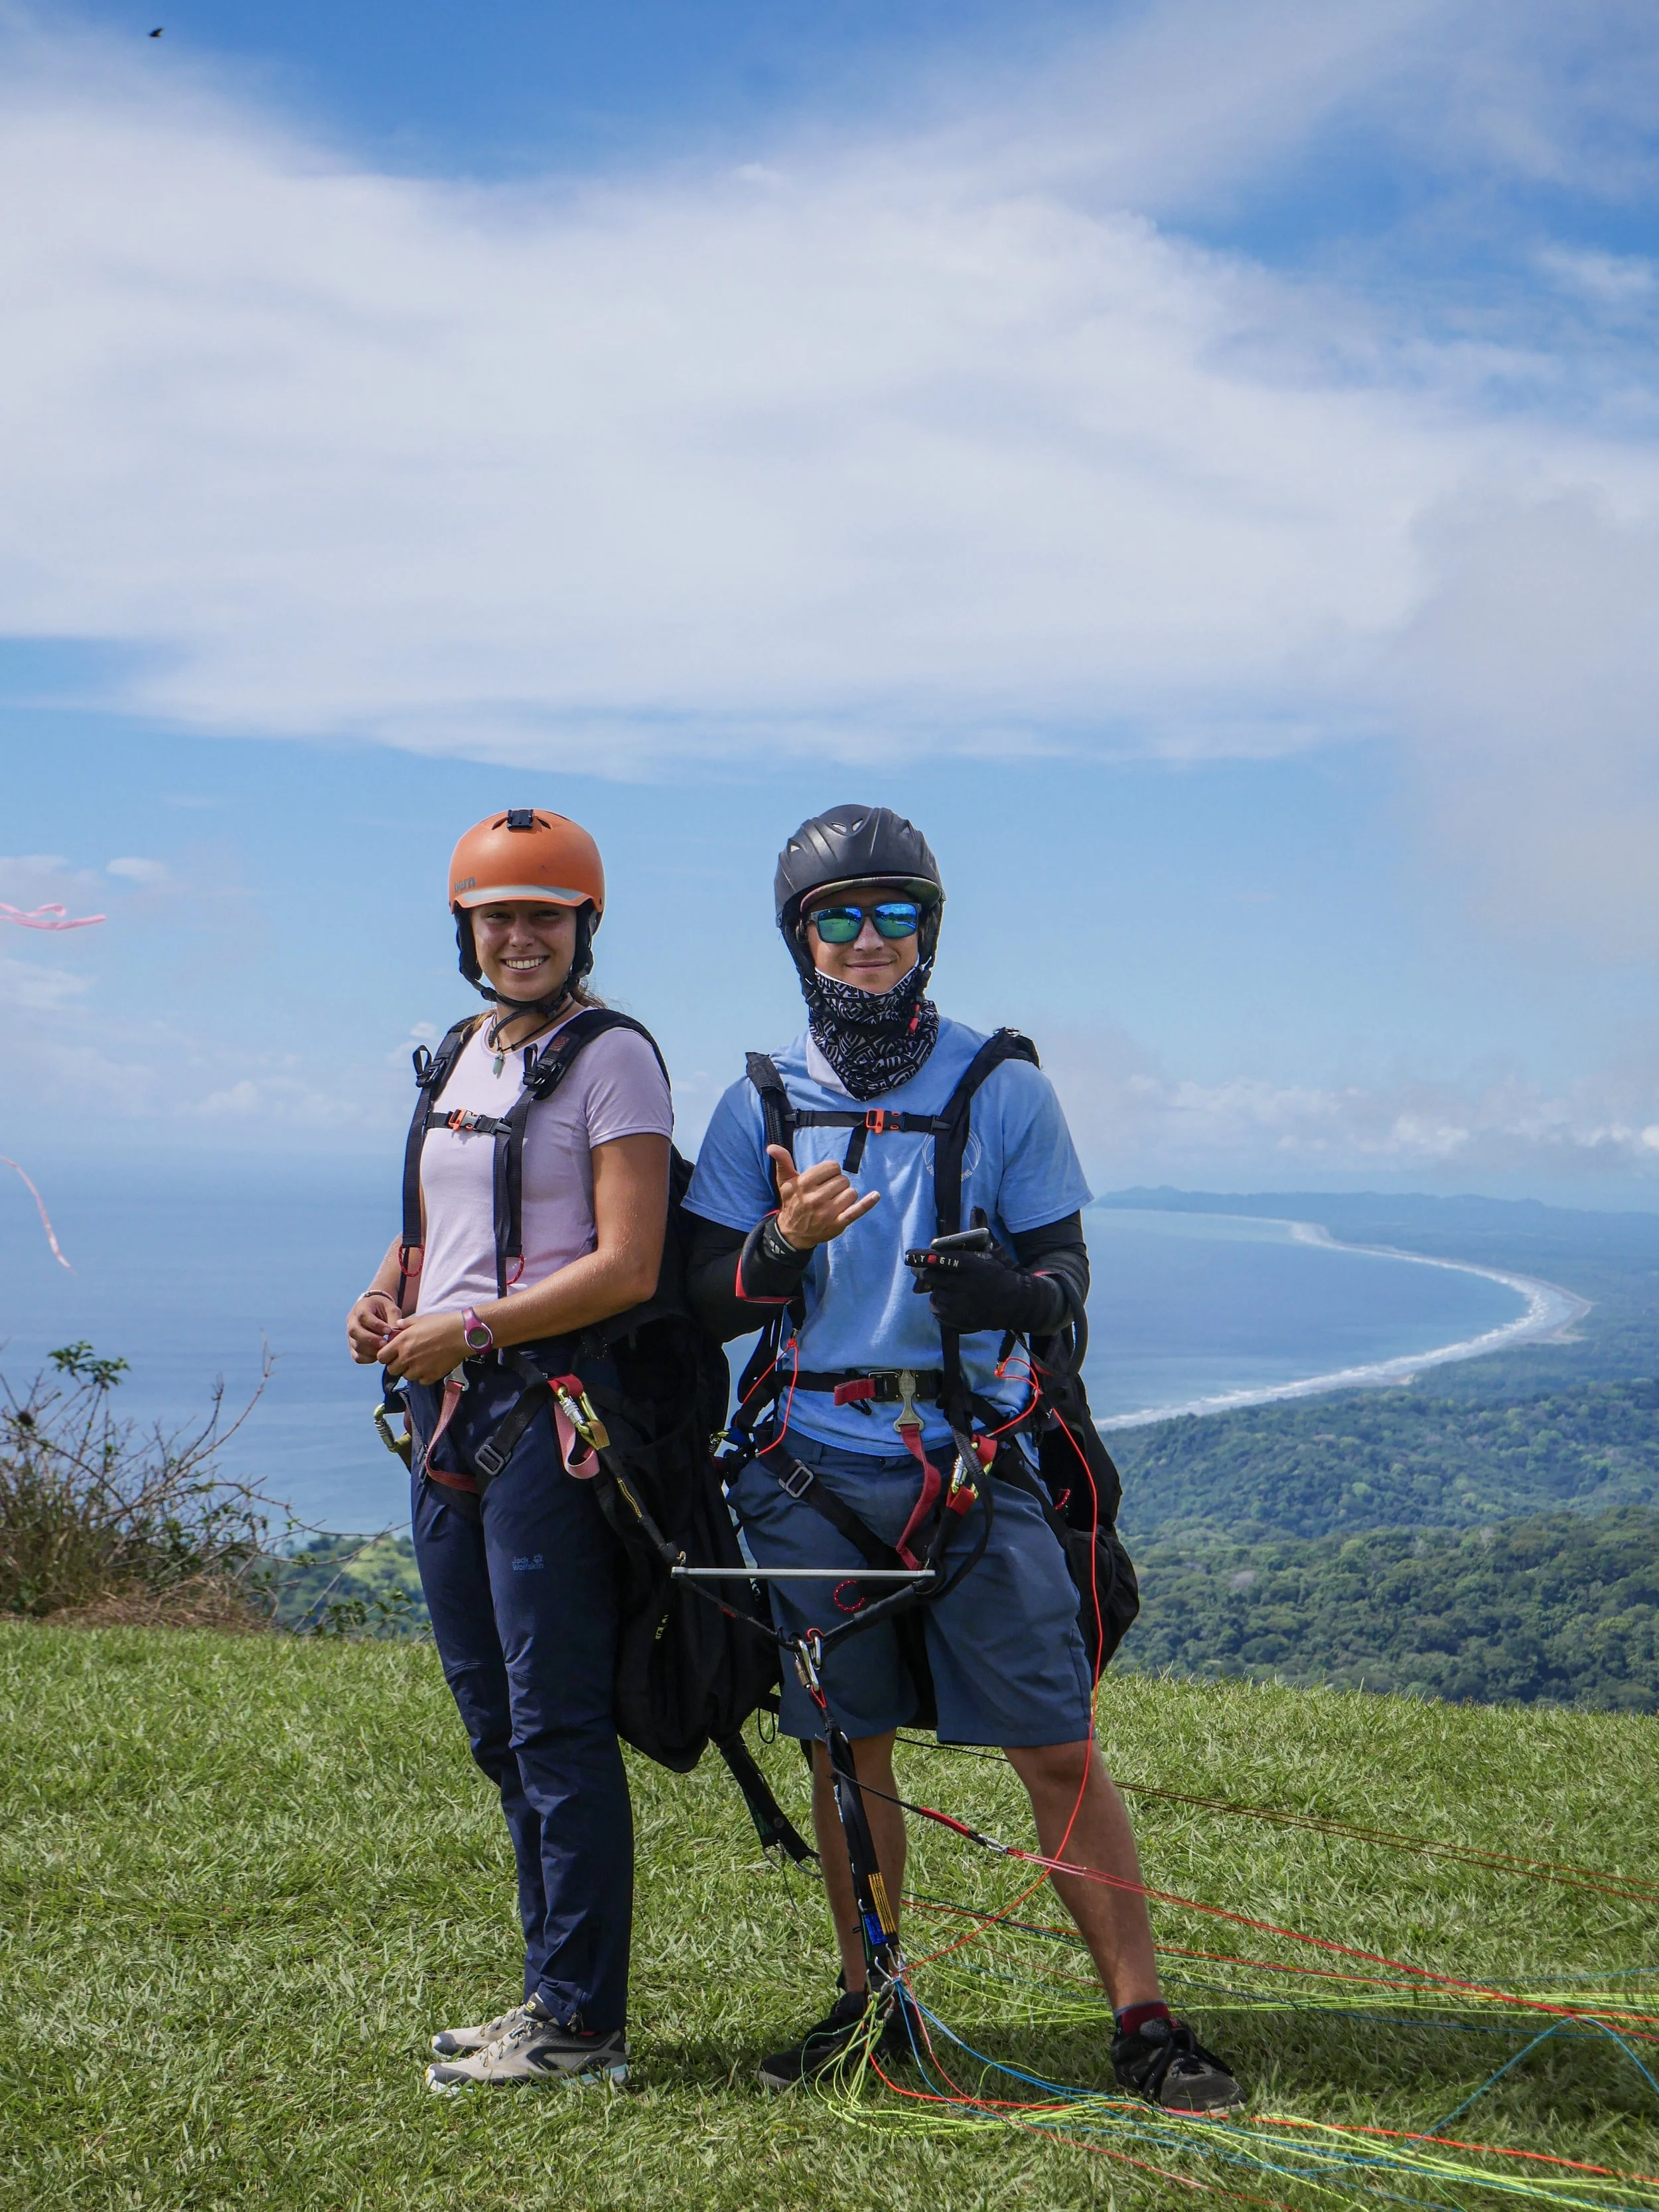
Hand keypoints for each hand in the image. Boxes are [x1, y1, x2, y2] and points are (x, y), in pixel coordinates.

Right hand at [347, 1290, 400, 1364]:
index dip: (375, 1325)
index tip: (388, 1331)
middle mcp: (352, 1321)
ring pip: (356, 1345)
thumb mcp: (391, 1308)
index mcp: (361, 1308)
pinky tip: (379, 1355)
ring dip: (371, 1350)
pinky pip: (357, 1356)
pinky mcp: (353, 1347)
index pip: (363, 1316)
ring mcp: (351, 1335)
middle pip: (354, 1331)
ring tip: (385, 1350)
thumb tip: (396, 1333)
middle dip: (370, 1339)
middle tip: (384, 1343)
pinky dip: (368, 1358)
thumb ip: (394, 1319)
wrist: (375, 1312)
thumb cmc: (384, 1309)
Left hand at [378, 1311, 468, 1384]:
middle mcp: (407, 1357)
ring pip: (406, 1377)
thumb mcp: (420, 1320)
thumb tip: (396, 1326)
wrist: (462, 1334)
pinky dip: (424, 1376)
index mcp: (401, 1343)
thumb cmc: (441, 1323)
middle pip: (391, 1370)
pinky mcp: (431, 1376)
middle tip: (406, 1360)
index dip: (385, 1356)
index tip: (392, 1354)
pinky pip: (421, 1381)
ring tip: (419, 1363)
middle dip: (396, 1366)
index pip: (381, 1357)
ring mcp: (419, 1369)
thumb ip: (405, 1324)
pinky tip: (430, 1367)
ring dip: (410, 1371)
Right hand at [769, 1144, 879, 1247]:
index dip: (830, 1172)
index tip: (823, 1180)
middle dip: (837, 1184)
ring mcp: (828, 1212)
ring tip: (834, 1201)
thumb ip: (783, 1163)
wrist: (793, 1233)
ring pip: (851, 1193)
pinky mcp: (838, 1223)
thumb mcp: (785, 1182)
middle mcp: (816, 1197)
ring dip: (846, 1196)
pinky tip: (875, 1195)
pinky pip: (857, 1211)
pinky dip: (867, 1203)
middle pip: (843, 1180)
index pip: (832, 1167)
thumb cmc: (792, 1203)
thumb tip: (772, 1147)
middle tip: (827, 1193)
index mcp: (804, 1184)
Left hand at [909, 1247, 1065, 1335]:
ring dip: (935, 1289)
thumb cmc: (1001, 1275)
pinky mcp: (957, 1318)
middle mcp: (960, 1283)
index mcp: (967, 1265)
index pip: (937, 1259)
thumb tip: (977, 1209)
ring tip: (945, 1287)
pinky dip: (939, 1304)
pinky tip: (949, 1300)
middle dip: (924, 1273)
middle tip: (922, 1272)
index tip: (909, 1255)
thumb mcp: (991, 1253)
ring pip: (933, 1293)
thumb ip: (979, 1233)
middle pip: (929, 1277)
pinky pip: (937, 1309)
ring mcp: (958, 1302)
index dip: (920, 1257)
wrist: (1016, 1304)